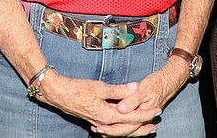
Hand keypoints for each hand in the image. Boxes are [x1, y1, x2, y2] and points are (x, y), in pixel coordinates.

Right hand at [40, 75, 160, 135]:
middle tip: (155, 123)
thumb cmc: (77, 89)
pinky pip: (112, 127)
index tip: (158, 109)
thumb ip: (119, 89)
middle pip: (128, 128)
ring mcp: (98, 122)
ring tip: (144, 126)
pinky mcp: (94, 119)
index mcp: (107, 115)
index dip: (146, 113)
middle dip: (143, 125)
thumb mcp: (100, 87)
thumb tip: (136, 87)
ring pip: (120, 129)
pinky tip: (123, 123)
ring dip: (133, 128)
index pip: (132, 117)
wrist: (58, 94)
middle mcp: (104, 122)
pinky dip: (122, 126)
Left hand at [92, 58, 188, 135]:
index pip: (125, 127)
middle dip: (110, 131)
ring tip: (100, 129)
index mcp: (142, 114)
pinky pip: (128, 122)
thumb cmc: (157, 84)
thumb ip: (131, 100)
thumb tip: (120, 109)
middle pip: (125, 130)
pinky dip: (118, 123)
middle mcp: (142, 118)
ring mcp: (141, 115)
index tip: (99, 127)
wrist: (169, 81)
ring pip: (126, 127)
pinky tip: (110, 121)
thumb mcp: (143, 90)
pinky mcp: (140, 111)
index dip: (112, 128)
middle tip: (97, 129)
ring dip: (114, 129)